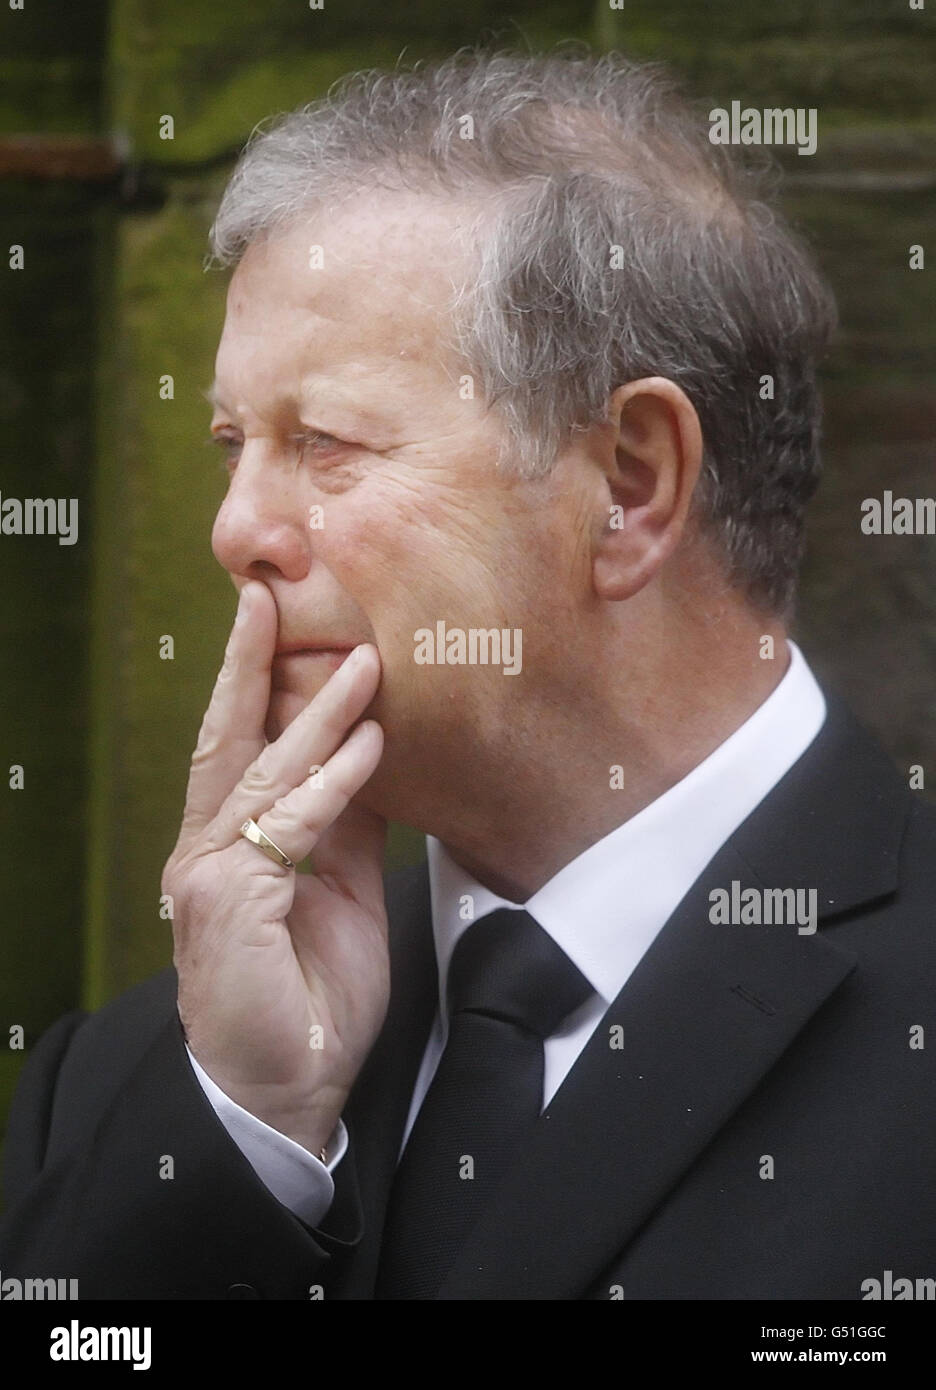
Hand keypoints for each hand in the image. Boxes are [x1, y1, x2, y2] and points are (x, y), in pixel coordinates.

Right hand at [163, 581, 388, 1153]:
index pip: (241, 746)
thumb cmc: (311, 995)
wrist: (286, 1088)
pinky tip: (369, 745)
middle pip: (226, 739)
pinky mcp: (230, 902)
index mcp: (230, 844)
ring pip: (263, 772)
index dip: (258, 682)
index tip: (277, 619)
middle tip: (268, 596)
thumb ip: (341, 825)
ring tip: (362, 663)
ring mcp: (211, 874)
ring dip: (316, 713)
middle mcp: (207, 850)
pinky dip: (332, 782)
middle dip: (248, 664)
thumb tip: (367, 755)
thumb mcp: (339, 891)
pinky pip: (289, 826)